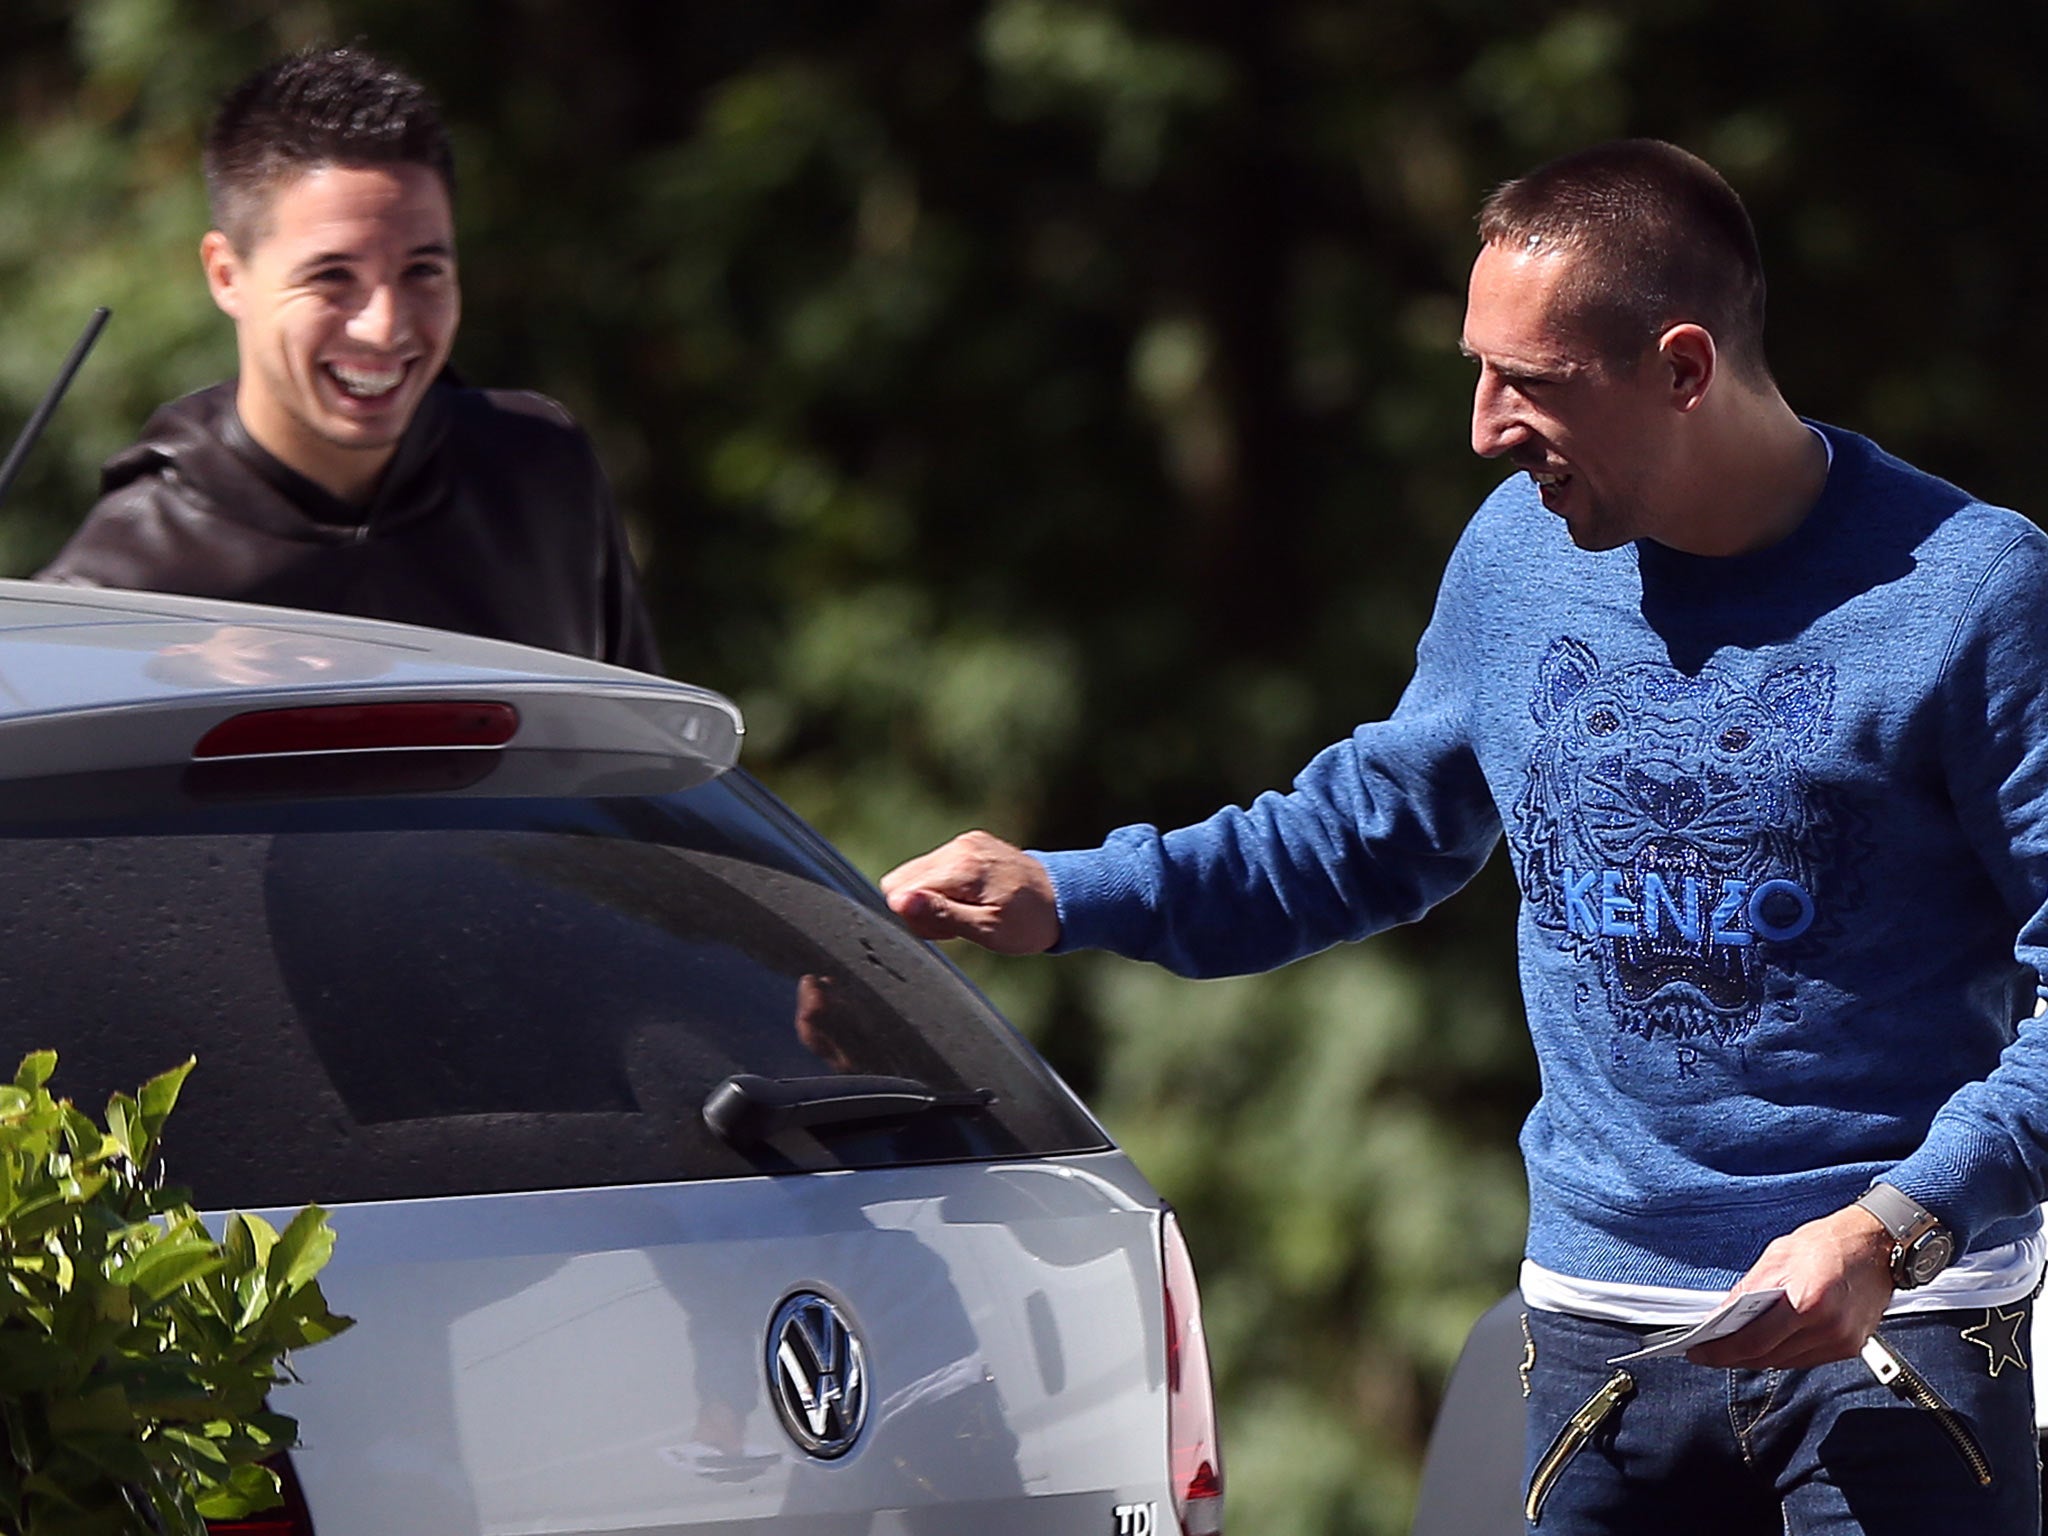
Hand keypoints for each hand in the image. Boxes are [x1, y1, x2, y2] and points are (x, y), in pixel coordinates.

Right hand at [880, 831, 1059, 954]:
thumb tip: (899, 902)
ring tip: (969, 912)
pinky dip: (946, 888)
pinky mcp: (971, 844)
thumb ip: (941, 916)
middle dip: (920, 908)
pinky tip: (972, 900)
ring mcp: (966, 843)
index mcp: (961, 867)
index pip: (899, 890)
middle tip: (957, 924)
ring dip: (933, 899)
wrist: (1066, 898)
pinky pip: (936, 867)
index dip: (916, 918)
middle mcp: (959, 847)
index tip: (947, 929)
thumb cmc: (1030, 921)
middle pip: (902, 880)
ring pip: (917, 874)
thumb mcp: (987, 930)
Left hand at [1685, 1204, 1895, 1369]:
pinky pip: (1804, 1359)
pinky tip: (1764, 1345)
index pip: (1753, 1341)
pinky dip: (1781, 1354)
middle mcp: (1827, 1328)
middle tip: (1708, 1352)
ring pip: (1784, 1362)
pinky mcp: (1850, 1346)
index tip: (1698, 1353)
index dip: (1721, 1351)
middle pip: (1767, 1357)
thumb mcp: (1777, 1257)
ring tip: (1731, 1349)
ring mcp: (1841, 1341)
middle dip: (1733, 1356)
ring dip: (1756, 1358)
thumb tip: (1720, 1316)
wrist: (1878, 1244)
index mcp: (1806, 1302)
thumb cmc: (1829, 1244)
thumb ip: (1747, 1290)